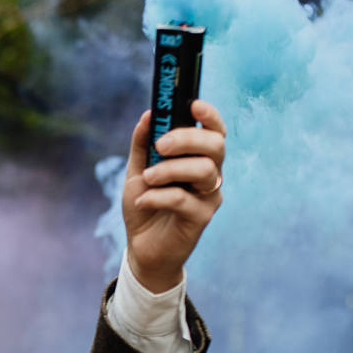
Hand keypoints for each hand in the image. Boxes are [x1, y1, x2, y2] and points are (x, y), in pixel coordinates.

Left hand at [120, 99, 225, 293]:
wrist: (142, 247)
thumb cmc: (145, 204)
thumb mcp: (137, 171)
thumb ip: (143, 144)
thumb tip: (148, 114)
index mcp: (199, 157)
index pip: (215, 131)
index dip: (210, 115)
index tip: (193, 105)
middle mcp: (211, 174)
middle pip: (215, 146)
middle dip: (187, 139)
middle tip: (160, 145)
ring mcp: (209, 196)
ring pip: (204, 171)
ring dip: (170, 170)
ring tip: (147, 178)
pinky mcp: (202, 218)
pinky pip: (185, 200)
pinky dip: (159, 197)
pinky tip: (142, 201)